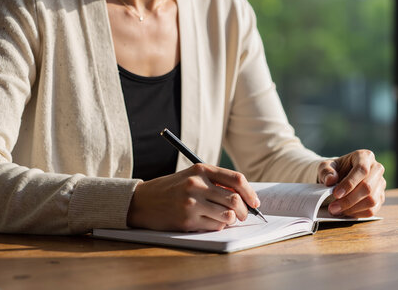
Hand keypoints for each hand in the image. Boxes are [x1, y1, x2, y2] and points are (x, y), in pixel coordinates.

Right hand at [126, 164, 259, 231]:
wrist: (142, 201)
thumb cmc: (172, 189)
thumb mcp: (192, 177)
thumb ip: (215, 183)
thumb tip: (245, 198)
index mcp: (201, 170)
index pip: (236, 180)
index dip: (250, 193)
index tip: (255, 203)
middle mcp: (197, 185)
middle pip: (235, 200)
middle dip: (245, 211)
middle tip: (244, 215)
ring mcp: (191, 203)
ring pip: (227, 216)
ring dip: (231, 220)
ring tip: (226, 219)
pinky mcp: (186, 220)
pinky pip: (214, 226)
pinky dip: (218, 226)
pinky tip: (209, 222)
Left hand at [317, 150, 385, 217]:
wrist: (338, 178)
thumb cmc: (333, 170)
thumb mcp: (325, 167)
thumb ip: (326, 171)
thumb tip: (331, 180)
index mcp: (365, 156)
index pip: (362, 169)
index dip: (349, 183)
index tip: (336, 194)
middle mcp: (376, 169)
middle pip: (368, 187)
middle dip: (349, 200)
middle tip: (333, 207)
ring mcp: (380, 184)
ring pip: (372, 200)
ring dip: (352, 208)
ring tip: (337, 210)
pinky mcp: (380, 198)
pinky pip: (372, 209)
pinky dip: (357, 213)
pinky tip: (345, 212)